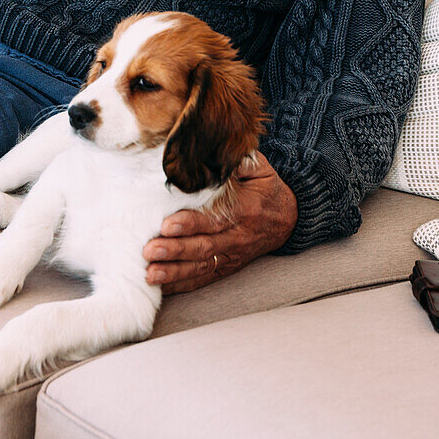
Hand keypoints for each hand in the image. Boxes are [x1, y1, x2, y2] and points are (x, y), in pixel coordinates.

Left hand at [142, 153, 297, 294]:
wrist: (287, 218)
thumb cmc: (266, 188)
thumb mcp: (259, 168)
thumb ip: (238, 161)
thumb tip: (212, 151)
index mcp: (243, 210)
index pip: (214, 219)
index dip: (190, 224)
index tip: (167, 225)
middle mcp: (237, 236)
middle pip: (204, 246)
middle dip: (175, 250)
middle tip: (150, 251)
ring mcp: (232, 254)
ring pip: (201, 266)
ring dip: (174, 272)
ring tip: (151, 274)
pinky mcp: (227, 266)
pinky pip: (204, 278)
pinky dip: (182, 284)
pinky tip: (162, 287)